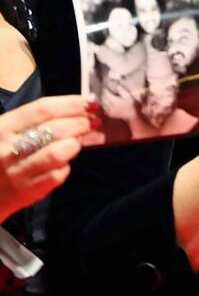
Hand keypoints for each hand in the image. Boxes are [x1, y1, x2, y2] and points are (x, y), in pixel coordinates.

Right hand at [0, 96, 98, 222]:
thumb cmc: (1, 156)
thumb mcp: (8, 132)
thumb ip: (36, 121)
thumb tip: (79, 110)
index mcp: (2, 127)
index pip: (43, 109)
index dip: (72, 104)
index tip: (90, 103)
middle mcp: (7, 149)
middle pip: (55, 129)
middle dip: (81, 123)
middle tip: (93, 122)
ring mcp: (17, 172)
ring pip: (58, 152)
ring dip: (74, 144)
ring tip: (76, 142)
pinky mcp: (27, 192)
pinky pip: (57, 175)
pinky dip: (65, 167)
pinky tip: (62, 164)